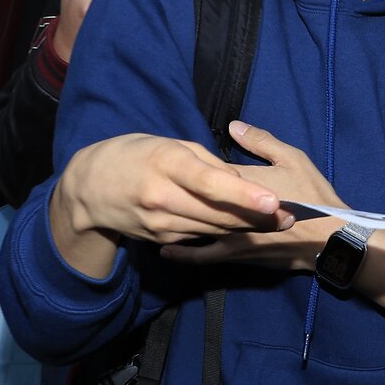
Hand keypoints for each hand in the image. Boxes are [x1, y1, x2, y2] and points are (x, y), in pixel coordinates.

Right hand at [53, 133, 286, 246]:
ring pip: (215, 230)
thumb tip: (240, 178)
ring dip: (248, 227)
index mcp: (167, 164)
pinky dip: (222, 231)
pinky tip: (243, 226)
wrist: (91, 188)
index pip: (210, 182)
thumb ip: (206, 161)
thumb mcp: (169, 144)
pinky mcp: (161, 240)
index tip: (273, 200)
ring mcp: (161, 224)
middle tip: (293, 214)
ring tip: (279, 221)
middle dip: (259, 216)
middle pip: (219, 213)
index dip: (244, 193)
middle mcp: (163, 198)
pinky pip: (200, 236)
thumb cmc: (136, 154)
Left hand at [161, 121, 347, 270]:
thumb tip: (232, 127)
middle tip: (149, 191)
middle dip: (173, 197)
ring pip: (195, 229)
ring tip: (147, 218)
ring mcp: (232, 237)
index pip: (207, 175)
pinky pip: (205, 256)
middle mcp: (230, 212)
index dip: (191, 169)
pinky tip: (167, 250)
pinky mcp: (238, 256)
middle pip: (194, 204)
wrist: (330, 239)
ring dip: (172, 224)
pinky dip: (185, 254)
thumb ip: (261, 141)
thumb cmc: (312, 195)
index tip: (172, 161)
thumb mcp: (292, 158)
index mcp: (243, 184)